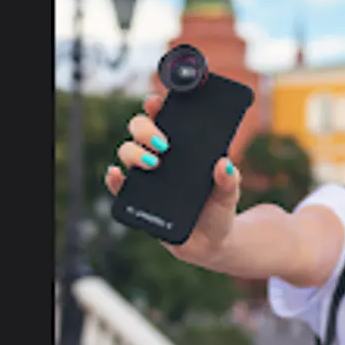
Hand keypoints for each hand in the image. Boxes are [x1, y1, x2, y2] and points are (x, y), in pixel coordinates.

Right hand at [103, 92, 241, 266]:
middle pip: (139, 129)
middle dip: (145, 129)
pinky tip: (116, 174)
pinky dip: (114, 179)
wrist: (211, 243)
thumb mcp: (229, 194)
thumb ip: (229, 180)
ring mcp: (146, 177)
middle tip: (163, 143)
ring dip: (135, 153)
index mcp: (181, 147)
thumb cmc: (218, 209)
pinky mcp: (137, 200)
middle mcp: (160, 156)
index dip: (156, 105)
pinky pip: (119, 186)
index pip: (164, 117)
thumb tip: (224, 164)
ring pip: (126, 152)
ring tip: (155, 164)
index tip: (156, 101)